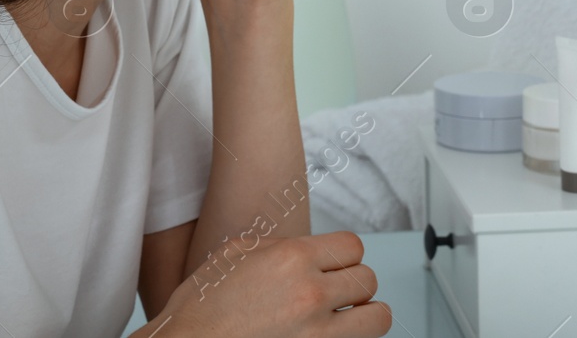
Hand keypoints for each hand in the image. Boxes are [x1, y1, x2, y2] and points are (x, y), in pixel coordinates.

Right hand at [141, 231, 391, 337]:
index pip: (353, 247)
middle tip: (336, 293)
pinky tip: (324, 336)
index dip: (344, 256)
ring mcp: (318, 334)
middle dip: (353, 285)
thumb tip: (304, 250)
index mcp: (292, 258)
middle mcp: (311, 294)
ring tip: (344, 318)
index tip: (336, 265)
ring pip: (377, 318)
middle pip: (368, 280)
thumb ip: (278, 247)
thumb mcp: (234, 255)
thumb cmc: (200, 310)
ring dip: (363, 316)